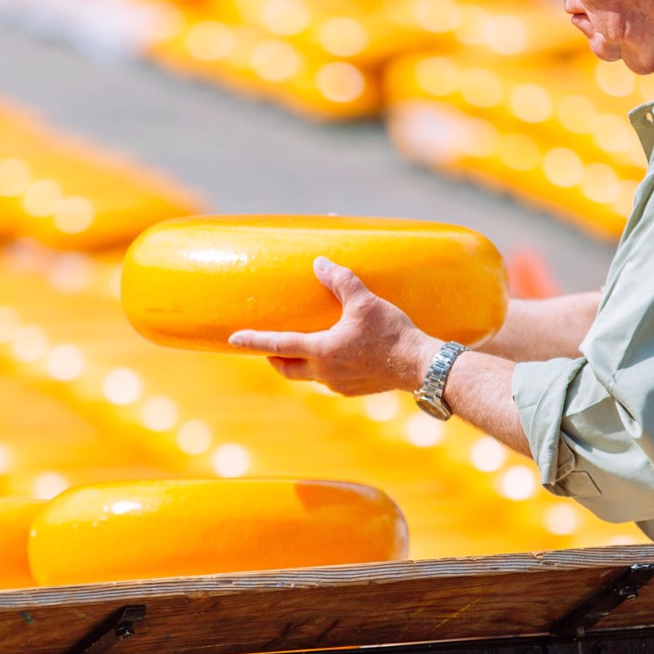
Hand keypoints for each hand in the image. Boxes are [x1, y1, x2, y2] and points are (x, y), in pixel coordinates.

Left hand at [228, 257, 439, 396]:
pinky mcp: (353, 390)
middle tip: (267, 346)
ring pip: (308, 375)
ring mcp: (338, 385)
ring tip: (305, 346)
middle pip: (287, 368)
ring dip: (301, 362)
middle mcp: (325, 372)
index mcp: (322, 351)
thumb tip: (319, 262)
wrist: (420, 366)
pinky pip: (329, 379)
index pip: (278, 345)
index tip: (233, 340)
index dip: (254, 341)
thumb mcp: (365, 301)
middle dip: (273, 357)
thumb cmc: (392, 333)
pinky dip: (324, 367)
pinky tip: (338, 355)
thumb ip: (340, 280)